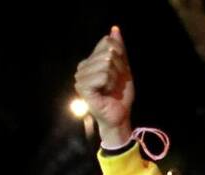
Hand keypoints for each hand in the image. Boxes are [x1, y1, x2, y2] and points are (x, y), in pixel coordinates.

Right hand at [75, 26, 133, 146]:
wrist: (120, 115)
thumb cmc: (120, 94)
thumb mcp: (123, 68)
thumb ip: (119, 49)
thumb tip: (114, 29)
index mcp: (90, 61)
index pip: (107, 42)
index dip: (120, 56)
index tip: (119, 72)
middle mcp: (82, 67)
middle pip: (108, 52)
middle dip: (119, 68)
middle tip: (116, 83)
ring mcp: (80, 77)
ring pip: (106, 64)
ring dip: (115, 77)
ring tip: (111, 88)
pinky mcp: (82, 87)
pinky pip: (103, 75)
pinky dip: (111, 84)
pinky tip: (107, 92)